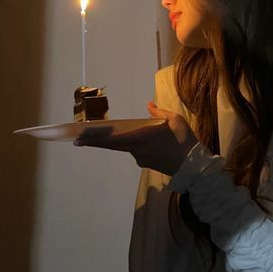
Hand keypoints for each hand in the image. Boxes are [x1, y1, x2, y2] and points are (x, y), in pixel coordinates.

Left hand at [74, 101, 198, 175]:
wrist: (194, 166)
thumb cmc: (184, 140)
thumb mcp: (175, 120)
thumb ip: (159, 112)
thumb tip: (149, 104)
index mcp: (142, 137)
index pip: (113, 139)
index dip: (95, 139)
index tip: (79, 139)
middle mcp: (137, 150)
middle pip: (113, 145)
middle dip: (96, 142)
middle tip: (78, 140)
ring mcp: (141, 159)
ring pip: (127, 147)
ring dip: (124, 141)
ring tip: (132, 133)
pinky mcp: (147, 164)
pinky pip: (136, 151)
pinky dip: (135, 144)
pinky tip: (149, 140)